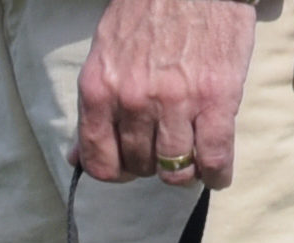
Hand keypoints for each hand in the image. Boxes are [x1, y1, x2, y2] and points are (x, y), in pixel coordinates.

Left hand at [75, 0, 256, 189]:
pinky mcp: (216, 97)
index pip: (100, 162)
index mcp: (101, 93)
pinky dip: (216, 173)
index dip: (115, 172)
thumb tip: (76, 159)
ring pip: (174, 167)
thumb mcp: (105, 57)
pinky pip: (213, 155)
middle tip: (163, 148)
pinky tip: (217, 175)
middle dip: (150, 164)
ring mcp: (176, 101)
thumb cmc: (147, 13)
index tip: (128, 167)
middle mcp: (134, 101)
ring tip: (190, 159)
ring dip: (182, 170)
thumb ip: (93, 111)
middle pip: (139, 166)